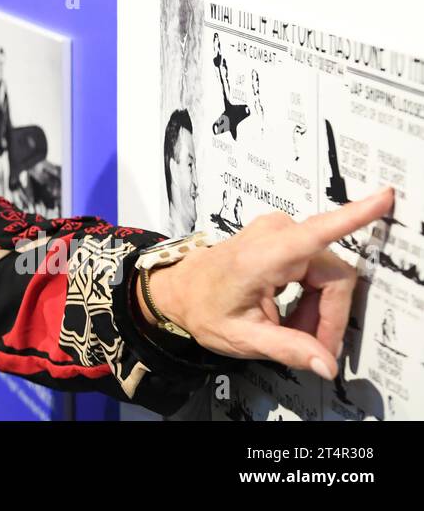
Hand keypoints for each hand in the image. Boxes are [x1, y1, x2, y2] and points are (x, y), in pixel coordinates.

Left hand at [147, 188, 394, 379]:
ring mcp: (279, 230)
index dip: (353, 217)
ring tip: (289, 330)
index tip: (382, 197)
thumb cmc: (203, 308)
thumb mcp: (241, 338)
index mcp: (261, 257)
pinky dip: (310, 298)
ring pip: (329, 276)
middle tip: (308, 347)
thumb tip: (326, 363)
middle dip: (326, 316)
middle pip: (333, 278)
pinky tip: (288, 316)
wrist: (179, 290)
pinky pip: (318, 270)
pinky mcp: (284, 235)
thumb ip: (286, 349)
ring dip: (317, 310)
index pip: (315, 234)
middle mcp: (274, 235)